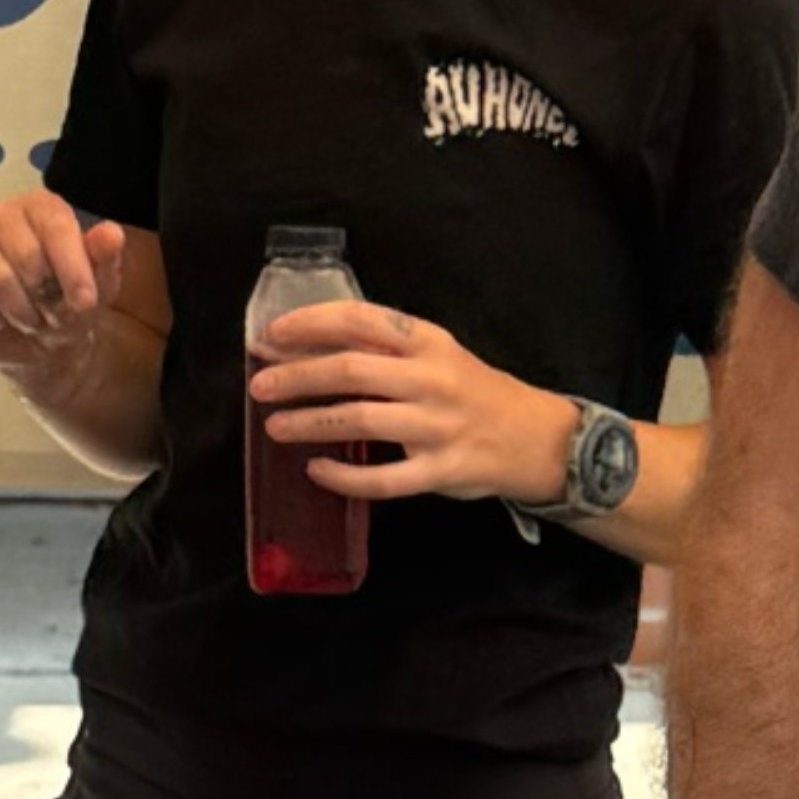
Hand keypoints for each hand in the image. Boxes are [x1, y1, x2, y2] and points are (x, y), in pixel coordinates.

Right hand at [0, 184, 128, 383]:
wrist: (39, 343)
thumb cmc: (69, 302)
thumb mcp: (99, 285)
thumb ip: (105, 257)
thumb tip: (111, 233)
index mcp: (40, 207)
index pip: (55, 226)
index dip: (72, 267)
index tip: (86, 302)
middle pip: (25, 254)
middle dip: (46, 296)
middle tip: (52, 313)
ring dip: (21, 311)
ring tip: (30, 320)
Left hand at [252, 303, 567, 508]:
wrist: (536, 438)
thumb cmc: (475, 393)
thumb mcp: (438, 355)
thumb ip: (385, 349)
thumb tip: (310, 347)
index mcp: (428, 342)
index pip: (360, 319)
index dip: (310, 324)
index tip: (273, 335)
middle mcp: (432, 378)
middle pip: (350, 369)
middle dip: (297, 375)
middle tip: (261, 385)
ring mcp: (437, 426)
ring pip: (359, 420)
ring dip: (309, 421)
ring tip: (275, 426)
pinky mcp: (440, 470)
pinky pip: (382, 479)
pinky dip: (343, 476)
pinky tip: (317, 470)